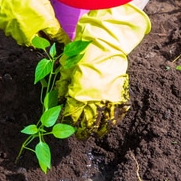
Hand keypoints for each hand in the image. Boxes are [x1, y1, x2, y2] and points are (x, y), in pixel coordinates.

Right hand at [0, 0, 66, 45]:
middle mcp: (27, 29)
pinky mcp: (0, 26)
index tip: (64, 40)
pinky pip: (11, 32)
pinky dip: (16, 29)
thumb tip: (48, 15)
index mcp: (41, 19)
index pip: (55, 32)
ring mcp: (12, 29)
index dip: (61, 37)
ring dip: (29, 36)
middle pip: (38, 42)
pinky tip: (17, 19)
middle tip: (45, 33)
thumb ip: (46, 7)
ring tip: (31, 27)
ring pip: (23, 40)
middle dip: (43, 38)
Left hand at [58, 3, 150, 136]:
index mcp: (78, 93)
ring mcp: (108, 96)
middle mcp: (93, 98)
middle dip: (83, 131)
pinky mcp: (120, 92)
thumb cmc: (83, 53)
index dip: (69, 123)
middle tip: (81, 137)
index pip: (72, 115)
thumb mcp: (67, 68)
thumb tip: (60, 99)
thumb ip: (64, 85)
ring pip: (104, 120)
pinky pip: (119, 110)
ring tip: (96, 135)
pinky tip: (111, 124)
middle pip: (88, 122)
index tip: (67, 128)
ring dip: (100, 129)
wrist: (105, 43)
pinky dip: (116, 119)